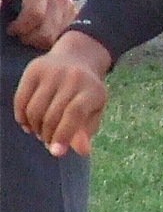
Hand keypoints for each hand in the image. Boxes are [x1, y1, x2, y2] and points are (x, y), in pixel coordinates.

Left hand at [1, 0, 78, 49]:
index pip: (35, 15)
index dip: (20, 28)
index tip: (10, 29)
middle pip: (47, 32)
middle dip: (30, 38)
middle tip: (19, 34)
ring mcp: (68, 6)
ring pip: (56, 38)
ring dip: (39, 41)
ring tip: (28, 33)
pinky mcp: (73, 16)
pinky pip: (63, 37)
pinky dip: (49, 40)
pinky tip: (39, 32)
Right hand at [13, 31, 112, 157]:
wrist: (78, 58)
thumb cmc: (87, 93)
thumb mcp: (94, 111)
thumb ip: (87, 131)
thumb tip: (82, 152)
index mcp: (92, 90)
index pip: (74, 114)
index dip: (64, 135)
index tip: (56, 153)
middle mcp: (72, 78)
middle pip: (53, 114)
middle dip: (49, 135)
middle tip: (49, 143)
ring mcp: (52, 71)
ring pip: (35, 109)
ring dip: (35, 128)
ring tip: (41, 133)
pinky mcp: (34, 69)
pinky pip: (21, 99)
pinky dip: (21, 116)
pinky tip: (27, 125)